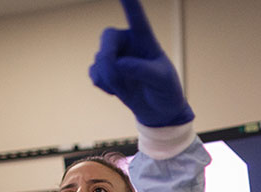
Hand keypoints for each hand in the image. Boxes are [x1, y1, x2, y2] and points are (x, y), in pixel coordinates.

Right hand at [89, 0, 193, 126]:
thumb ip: (143, 70)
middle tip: (115, 77)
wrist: (159, 112)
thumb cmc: (166, 91)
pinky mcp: (106, 71)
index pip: (137, 17)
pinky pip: (94, 73)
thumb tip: (119, 63)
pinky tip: (116, 91)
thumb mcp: (162, 81)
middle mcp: (128, 43)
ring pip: (99, 59)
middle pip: (107, 37)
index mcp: (146, 39)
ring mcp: (116, 56)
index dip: (129, 2)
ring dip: (109, 78)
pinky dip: (102, 84)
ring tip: (125, 88)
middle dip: (108, 59)